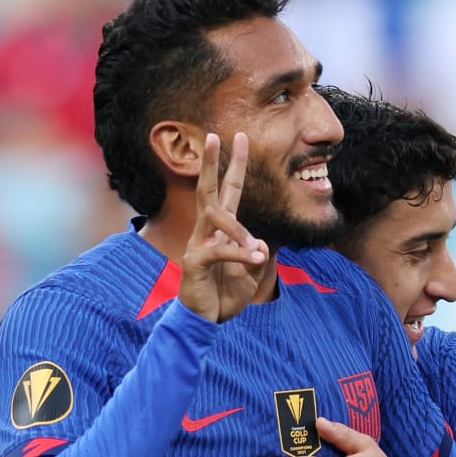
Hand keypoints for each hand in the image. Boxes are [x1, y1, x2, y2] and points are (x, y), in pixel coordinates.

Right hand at [179, 131, 269, 322]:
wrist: (206, 321)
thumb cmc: (225, 295)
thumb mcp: (251, 275)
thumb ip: (257, 257)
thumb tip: (261, 245)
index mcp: (222, 230)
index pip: (229, 190)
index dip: (235, 165)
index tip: (240, 137)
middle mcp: (207, 231)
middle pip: (207, 190)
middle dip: (212, 163)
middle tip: (214, 135)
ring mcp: (197, 244)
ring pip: (215, 217)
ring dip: (240, 231)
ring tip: (257, 250)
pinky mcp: (194, 262)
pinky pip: (218, 250)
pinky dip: (239, 254)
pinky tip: (254, 260)